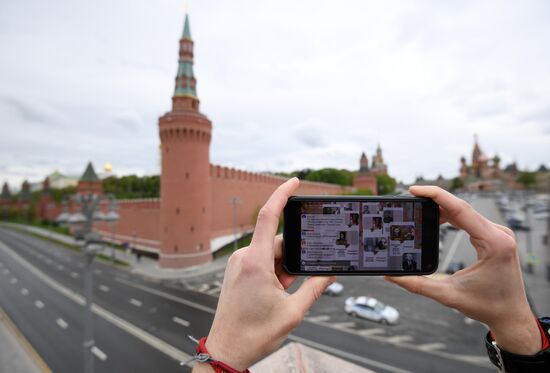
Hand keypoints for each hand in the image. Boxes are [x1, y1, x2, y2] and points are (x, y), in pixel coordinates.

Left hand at [194, 178, 334, 370]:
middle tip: (291, 288)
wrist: (227, 350)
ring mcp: (239, 264)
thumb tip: (332, 271)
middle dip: (293, 260)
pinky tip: (275, 294)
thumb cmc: (254, 334)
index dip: (282, 194)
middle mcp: (244, 258)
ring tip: (281, 297)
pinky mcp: (237, 271)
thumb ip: (316, 287)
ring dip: (283, 270)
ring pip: (272, 254)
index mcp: (256, 262)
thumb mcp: (293, 311)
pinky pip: (262, 261)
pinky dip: (274, 272)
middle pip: (279, 243)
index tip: (295, 181)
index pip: (270, 216)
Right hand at [385, 186, 540, 355]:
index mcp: (493, 243)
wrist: (511, 316)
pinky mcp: (495, 237)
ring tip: (419, 207)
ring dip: (442, 208)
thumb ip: (417, 285)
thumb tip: (391, 276)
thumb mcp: (448, 295)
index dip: (435, 195)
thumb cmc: (487, 307)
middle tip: (410, 198)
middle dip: (434, 200)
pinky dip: (452, 216)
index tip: (414, 190)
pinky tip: (438, 218)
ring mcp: (498, 233)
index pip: (460, 209)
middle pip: (461, 207)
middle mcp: (499, 233)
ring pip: (465, 211)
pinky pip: (470, 219)